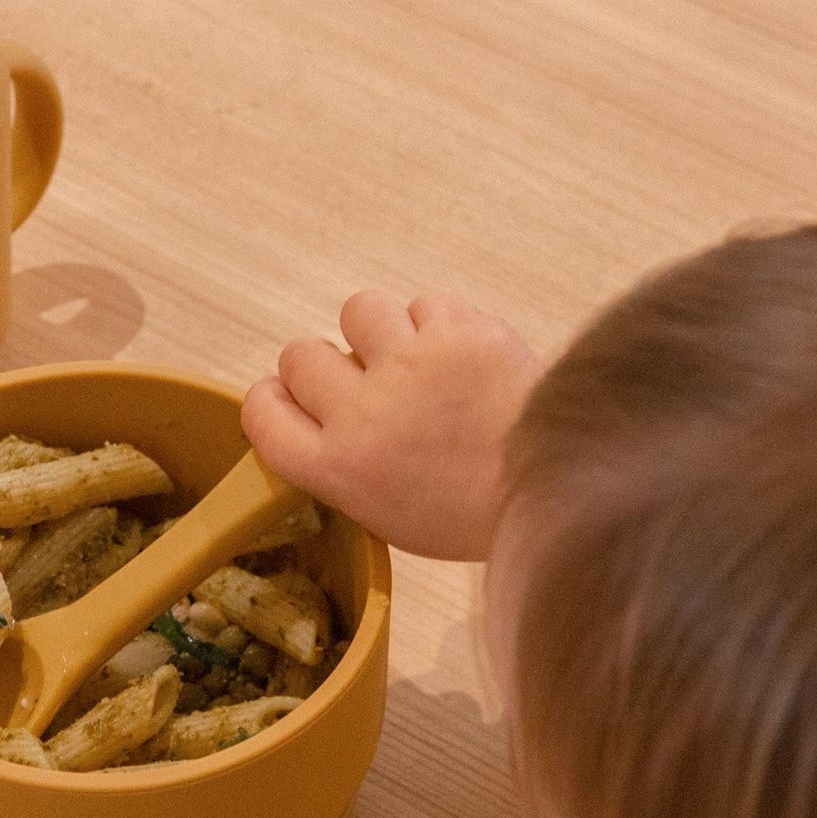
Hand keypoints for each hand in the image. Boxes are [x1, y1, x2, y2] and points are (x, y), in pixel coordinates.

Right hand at [241, 290, 544, 560]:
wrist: (554, 484)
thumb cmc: (468, 510)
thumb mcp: (383, 513)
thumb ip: (339, 464)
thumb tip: (319, 414)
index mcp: (335, 469)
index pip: (262, 410)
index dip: (274, 399)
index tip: (295, 400)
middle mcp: (359, 414)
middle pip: (300, 355)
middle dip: (330, 365)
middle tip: (369, 382)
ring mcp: (407, 366)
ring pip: (358, 311)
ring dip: (380, 330)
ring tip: (416, 358)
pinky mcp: (456, 331)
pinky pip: (423, 304)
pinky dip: (438, 324)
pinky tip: (460, 355)